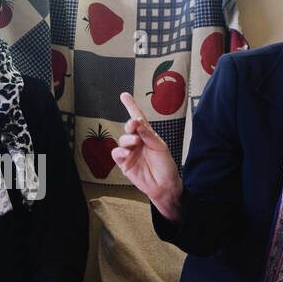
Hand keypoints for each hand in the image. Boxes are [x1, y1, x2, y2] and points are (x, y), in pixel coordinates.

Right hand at [113, 92, 183, 219]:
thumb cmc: (165, 166)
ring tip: (135, 143)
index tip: (124, 96)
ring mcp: (130, 152)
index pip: (138, 118)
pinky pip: (116, 153)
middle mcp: (137, 142)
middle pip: (128, 127)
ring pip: (122, 139)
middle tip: (134, 125)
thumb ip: (148, 134)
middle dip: (130, 125)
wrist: (164, 185)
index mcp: (147, 135)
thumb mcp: (160, 147)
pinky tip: (127, 152)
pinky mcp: (124, 163)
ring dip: (127, 138)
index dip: (131, 106)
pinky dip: (120, 151)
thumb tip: (137, 123)